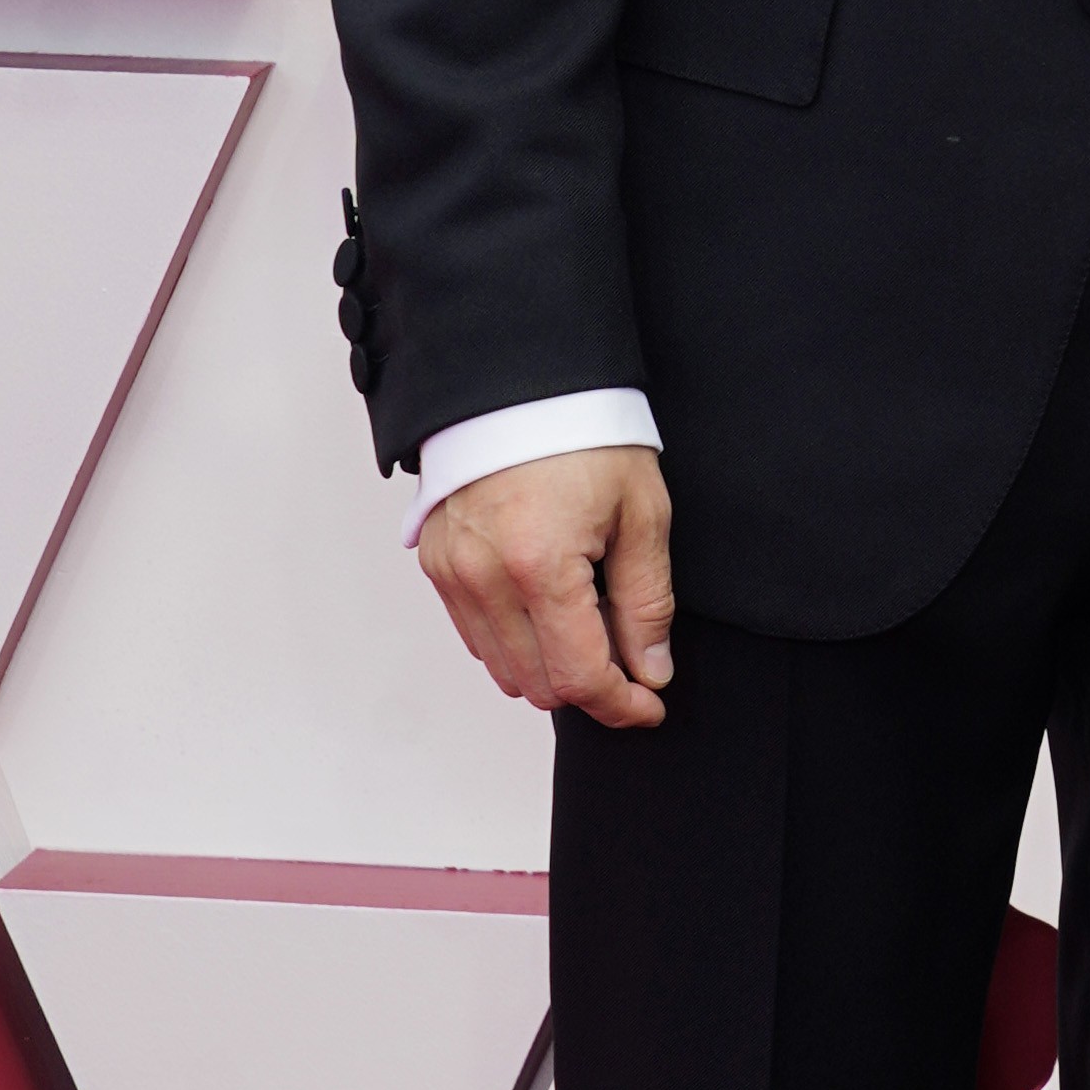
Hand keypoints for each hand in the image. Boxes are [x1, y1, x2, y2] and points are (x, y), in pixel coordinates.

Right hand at [419, 447, 674, 728]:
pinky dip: (516, 642)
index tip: (648, 706)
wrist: (519, 383)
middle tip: (630, 662)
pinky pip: (477, 636)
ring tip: (591, 623)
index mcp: (540, 566)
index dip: (620, 705)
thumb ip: (647, 602)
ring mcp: (453, 574)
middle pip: (538, 684)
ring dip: (551, 667)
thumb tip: (650, 670)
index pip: (578, 676)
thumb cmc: (584, 436)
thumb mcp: (641, 514)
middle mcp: (485, 579)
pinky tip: (550, 610)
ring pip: (504, 668)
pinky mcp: (439, 566)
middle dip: (590, 687)